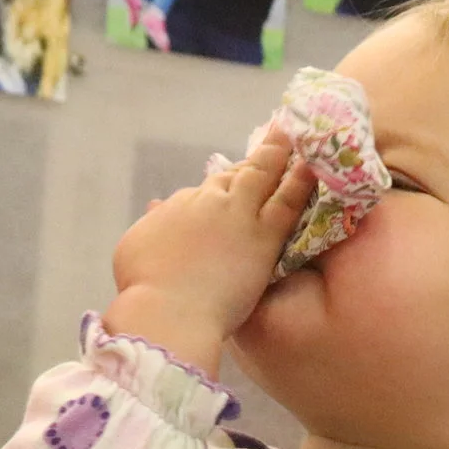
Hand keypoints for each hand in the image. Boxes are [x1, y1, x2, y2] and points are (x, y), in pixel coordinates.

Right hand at [103, 131, 311, 374]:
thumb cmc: (144, 289)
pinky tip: (313, 165)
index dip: (224, 181)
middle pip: (235, 175)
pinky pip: (287, 202)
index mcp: (179, 207)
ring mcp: (237, 215)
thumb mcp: (135, 249)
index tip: (235, 176)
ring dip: (277, 154)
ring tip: (292, 137)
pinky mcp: (263, 236)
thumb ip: (154, 224)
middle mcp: (208, 201)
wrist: (168, 312)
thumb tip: (158, 207)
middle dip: (254, 159)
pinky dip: (300, 180)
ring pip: (261, 177)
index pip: (208, 189)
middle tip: (274, 140)